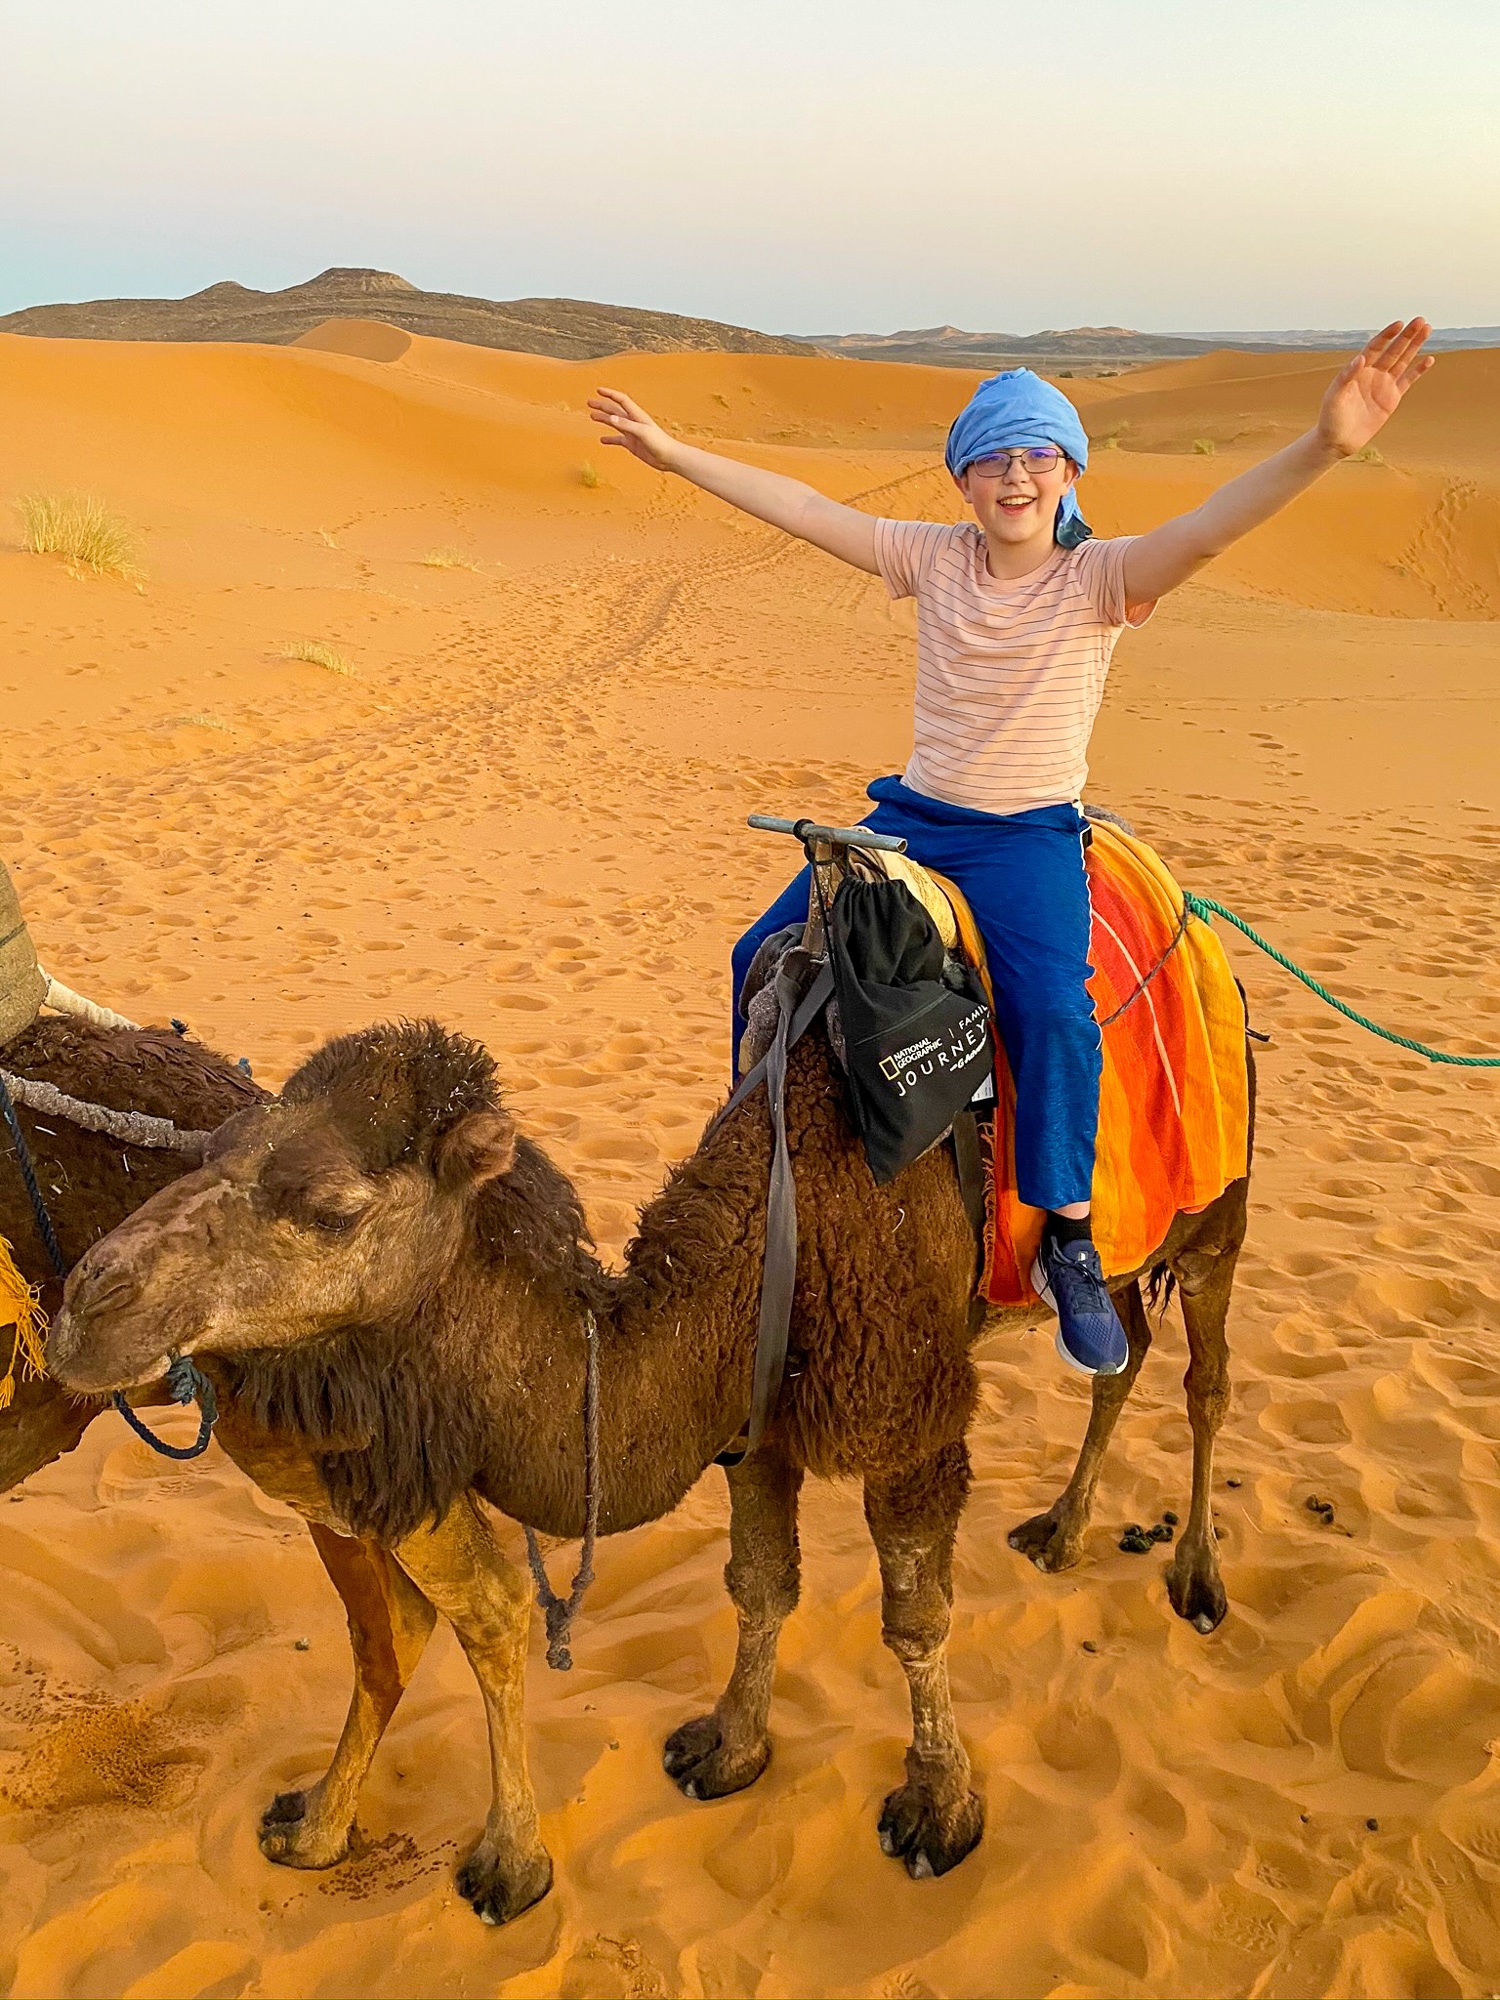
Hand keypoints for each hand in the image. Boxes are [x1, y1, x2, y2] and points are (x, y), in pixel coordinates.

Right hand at [587, 387, 679, 471]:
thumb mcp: (642, 432)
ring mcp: (632, 433)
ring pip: (614, 423)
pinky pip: (618, 440)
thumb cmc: (660, 443)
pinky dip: (610, 439)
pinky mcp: (632, 444)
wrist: (669, 457)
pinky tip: (602, 440)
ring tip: (592, 416)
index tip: (599, 390)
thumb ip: (626, 425)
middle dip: (602, 406)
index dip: (610, 394)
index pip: (621, 400)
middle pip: (615, 411)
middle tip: (590, 402)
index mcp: (637, 415)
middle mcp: (633, 422)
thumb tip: (610, 418)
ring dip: (603, 419)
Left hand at [1317, 318, 1433, 456]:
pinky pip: (1408, 381)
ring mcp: (1383, 385)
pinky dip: (1418, 371)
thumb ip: (1346, 376)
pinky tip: (1429, 359)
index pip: (1375, 347)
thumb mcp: (1334, 396)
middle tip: (1421, 320)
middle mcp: (1372, 374)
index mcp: (1358, 370)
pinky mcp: (1392, 399)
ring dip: (1415, 346)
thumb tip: (1361, 357)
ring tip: (1427, 329)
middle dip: (1407, 335)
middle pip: (1393, 350)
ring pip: (1403, 361)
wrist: (1338, 441)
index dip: (1387, 335)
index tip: (1399, 324)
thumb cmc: (1330, 418)